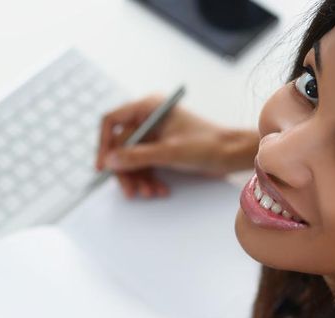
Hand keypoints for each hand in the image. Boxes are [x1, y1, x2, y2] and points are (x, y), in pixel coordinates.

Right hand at [96, 95, 259, 197]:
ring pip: (131, 159)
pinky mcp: (160, 149)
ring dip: (138, 179)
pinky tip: (160, 190)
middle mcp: (148, 119)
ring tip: (151, 193)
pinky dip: (149, 180)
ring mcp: (153, 135)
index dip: (103, 144)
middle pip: (120, 146)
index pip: (112, 121)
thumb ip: (137, 156)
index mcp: (148, 108)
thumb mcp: (170, 152)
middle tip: (130, 191)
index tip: (103, 166)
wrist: (232, 154)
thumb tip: (110, 161)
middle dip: (126, 170)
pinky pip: (143, 166)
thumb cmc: (207, 144)